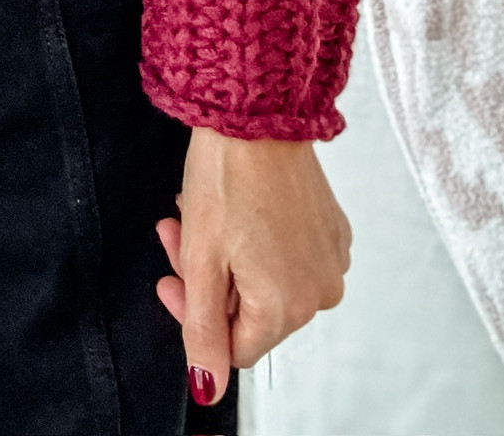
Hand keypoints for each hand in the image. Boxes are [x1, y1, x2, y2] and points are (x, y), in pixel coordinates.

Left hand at [156, 126, 350, 404]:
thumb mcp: (201, 259)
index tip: (170, 275)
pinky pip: (289, 256)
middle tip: (174, 234)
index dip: (194, 315)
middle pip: (250, 313)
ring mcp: (330, 260)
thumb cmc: (227, 176)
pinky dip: (256, 241)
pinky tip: (234, 209)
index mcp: (286, 307)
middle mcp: (319, 292)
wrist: (259, 113)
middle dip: (206, 279)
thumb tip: (207, 389)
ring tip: (197, 214)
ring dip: (226, 257)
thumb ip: (204, 331)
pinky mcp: (333, 231)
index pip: (233, 347)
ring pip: (266, 282)